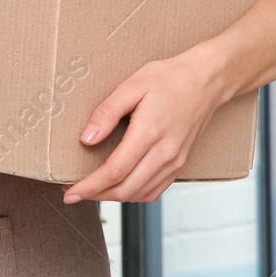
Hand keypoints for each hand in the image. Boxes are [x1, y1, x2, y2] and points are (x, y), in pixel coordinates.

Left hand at [62, 49, 227, 203]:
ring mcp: (175, 162)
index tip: (70, 192)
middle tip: (73, 193)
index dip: (90, 186)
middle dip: (96, 195)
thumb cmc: (168, 79)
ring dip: (113, 197)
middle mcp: (165, 153)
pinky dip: (133, 194)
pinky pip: (155, 190)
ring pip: (140, 194)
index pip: (115, 171)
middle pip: (126, 189)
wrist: (205, 81)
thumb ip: (107, 113)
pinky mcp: (180, 164)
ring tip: (91, 190)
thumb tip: (87, 139)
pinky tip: (118, 187)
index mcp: (150, 133)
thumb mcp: (132, 86)